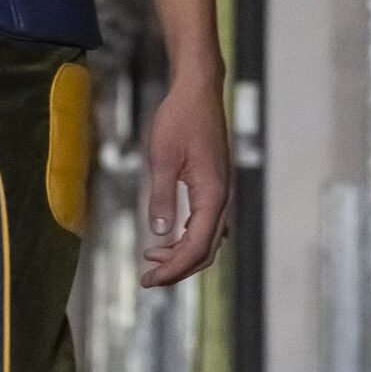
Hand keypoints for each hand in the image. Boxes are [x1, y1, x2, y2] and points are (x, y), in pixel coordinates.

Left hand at [140, 74, 231, 288]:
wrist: (197, 92)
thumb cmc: (180, 119)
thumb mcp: (163, 158)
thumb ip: (161, 197)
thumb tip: (159, 233)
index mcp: (213, 195)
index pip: (195, 247)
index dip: (172, 269)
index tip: (148, 279)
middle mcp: (223, 198)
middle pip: (205, 251)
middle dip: (177, 269)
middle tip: (147, 279)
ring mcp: (222, 193)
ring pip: (207, 240)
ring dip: (181, 255)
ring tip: (151, 258)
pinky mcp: (216, 187)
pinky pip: (207, 225)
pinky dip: (188, 238)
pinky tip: (168, 237)